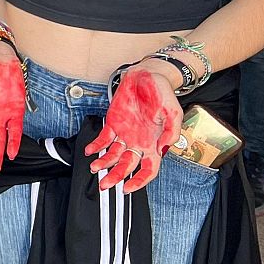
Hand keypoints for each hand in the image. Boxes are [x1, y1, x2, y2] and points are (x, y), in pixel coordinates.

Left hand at [84, 65, 181, 192]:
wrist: (146, 75)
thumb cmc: (162, 93)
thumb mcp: (174, 112)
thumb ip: (172, 132)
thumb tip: (162, 149)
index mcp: (155, 143)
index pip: (148, 169)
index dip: (139, 181)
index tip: (128, 189)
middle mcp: (139, 141)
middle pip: (127, 166)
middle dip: (116, 177)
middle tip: (105, 185)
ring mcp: (125, 133)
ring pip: (113, 155)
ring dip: (104, 163)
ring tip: (94, 168)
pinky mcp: (113, 123)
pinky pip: (103, 138)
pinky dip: (96, 145)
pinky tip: (90, 151)